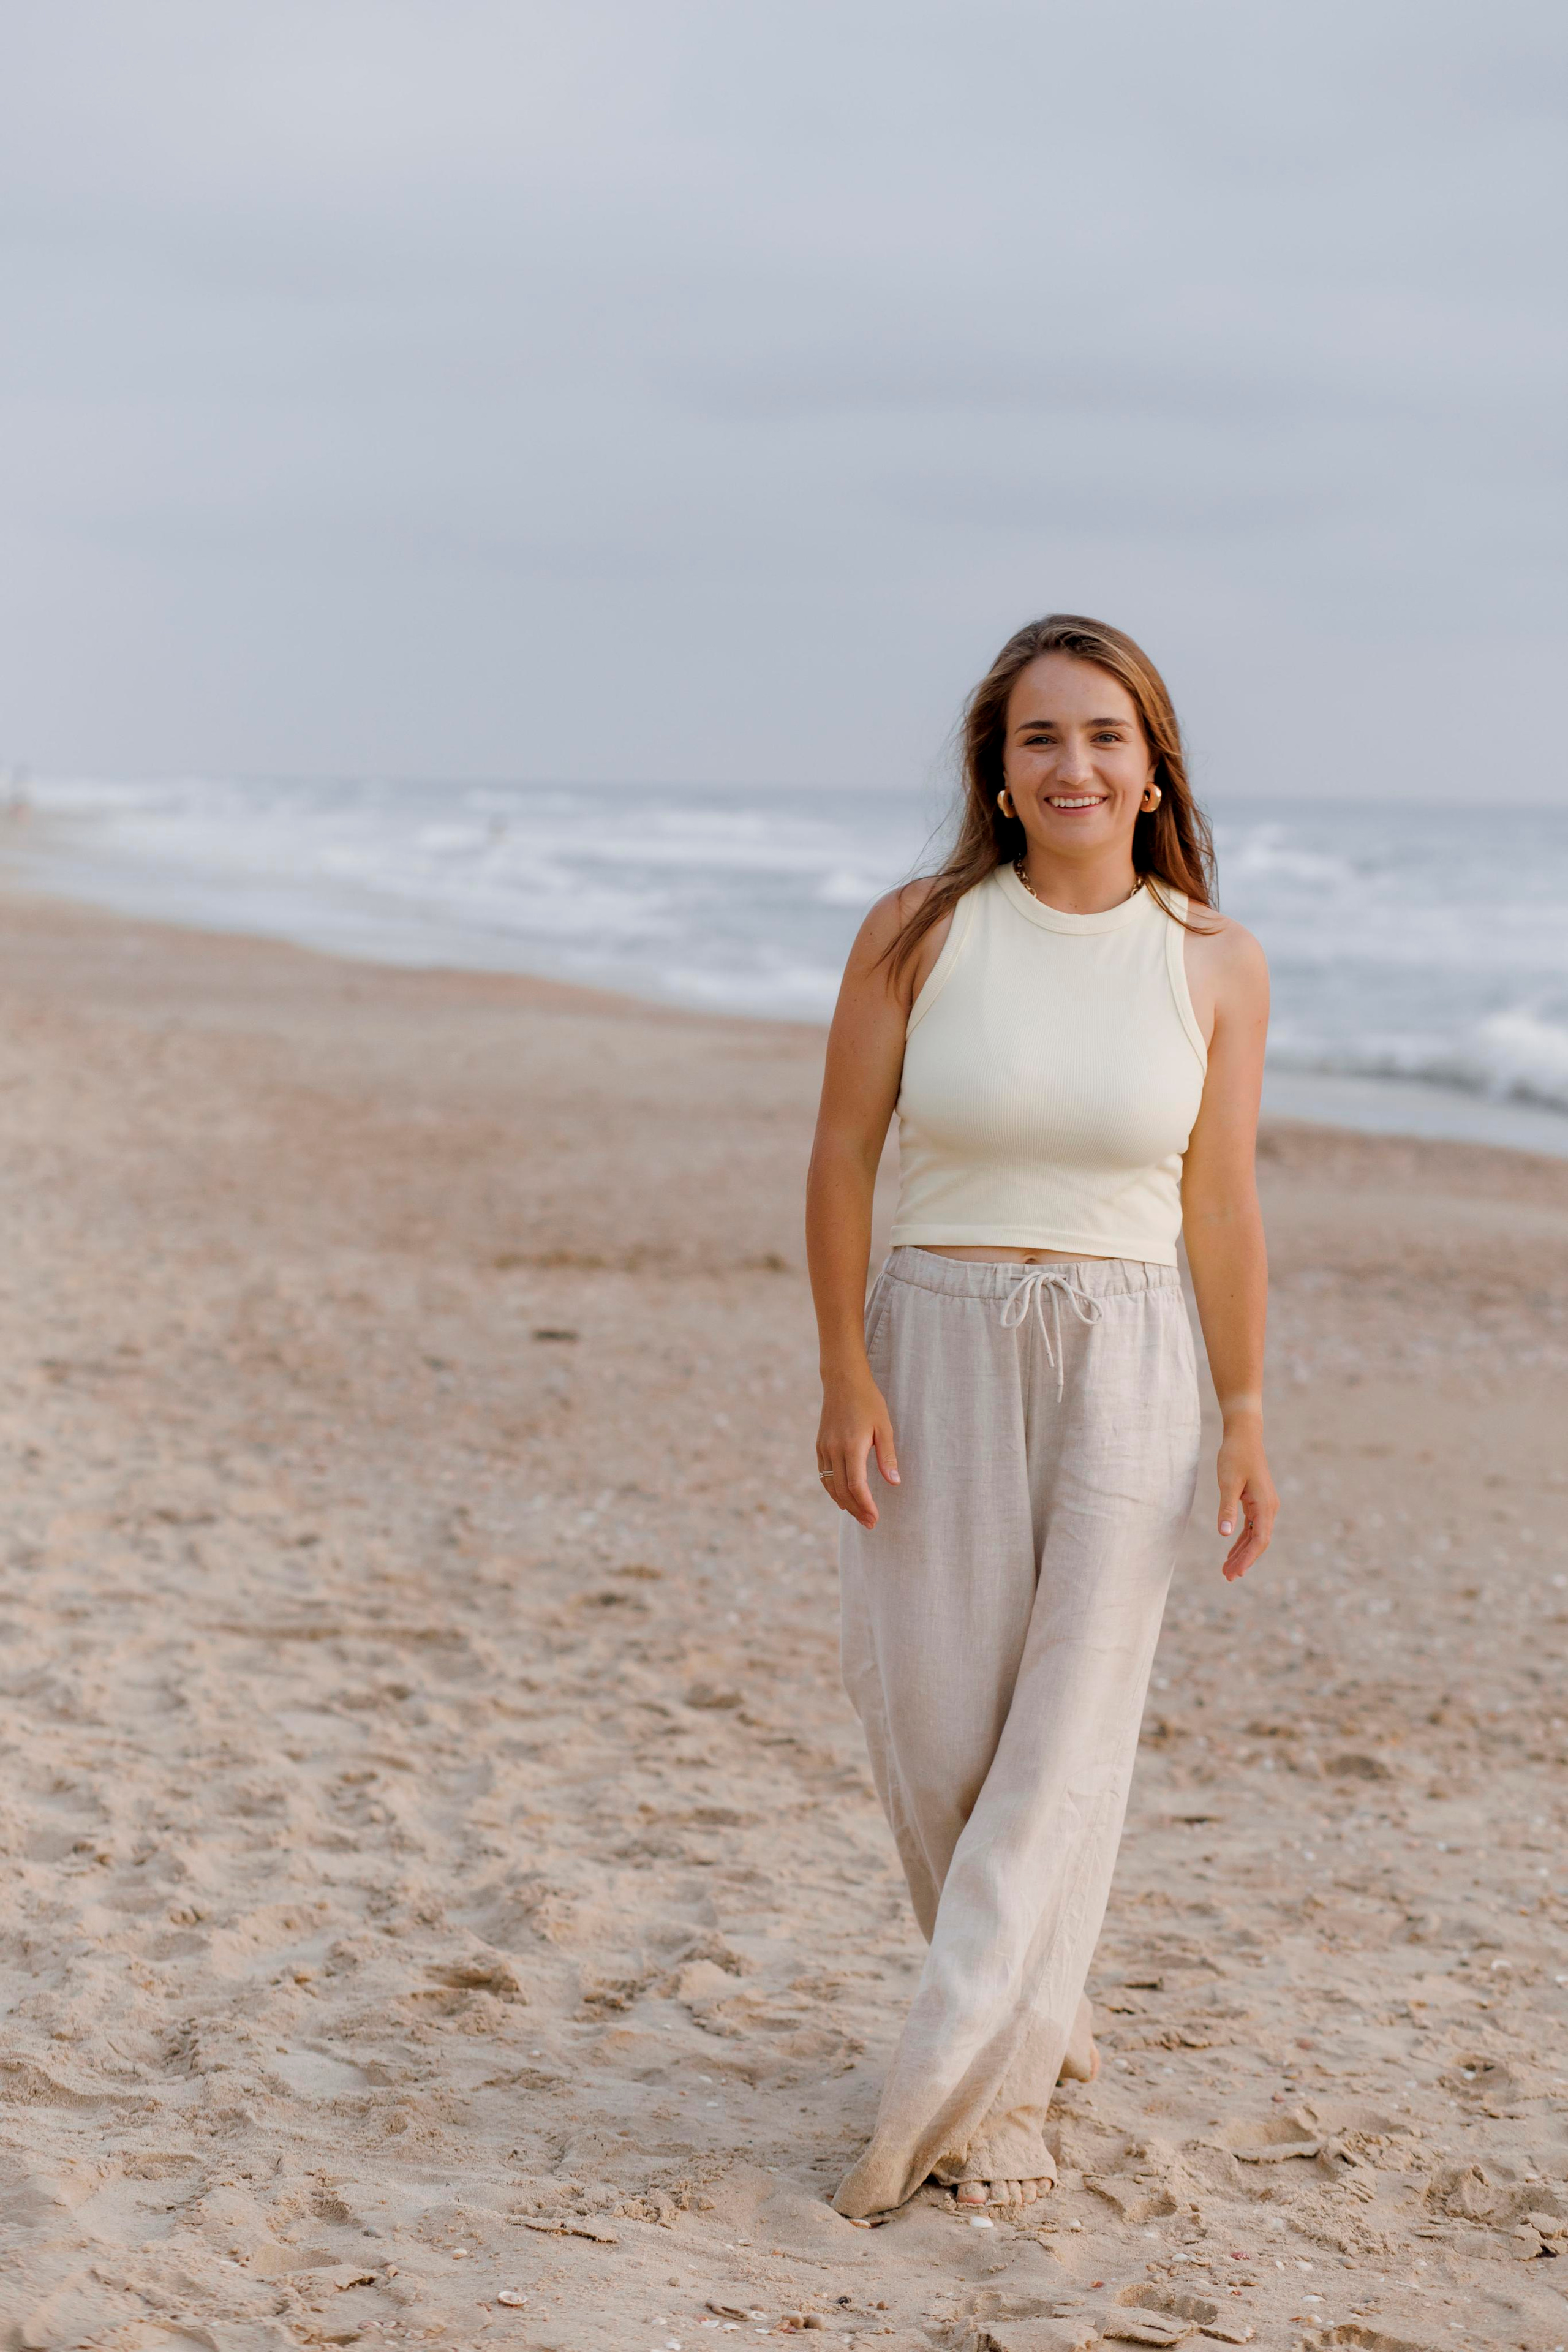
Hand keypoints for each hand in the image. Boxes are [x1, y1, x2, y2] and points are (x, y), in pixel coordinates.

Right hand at [816, 1372, 899, 1529]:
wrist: (842, 1381)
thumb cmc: (868, 1401)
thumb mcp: (885, 1427)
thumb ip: (887, 1457)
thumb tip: (895, 1483)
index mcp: (852, 1446)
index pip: (857, 1485)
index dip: (865, 1505)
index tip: (875, 1518)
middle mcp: (834, 1450)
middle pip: (842, 1490)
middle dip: (856, 1510)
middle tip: (870, 1523)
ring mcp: (824, 1448)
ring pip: (830, 1485)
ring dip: (844, 1503)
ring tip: (859, 1515)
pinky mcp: (820, 1446)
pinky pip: (823, 1475)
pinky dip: (832, 1490)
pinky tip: (842, 1499)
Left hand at [1216, 1419, 1276, 1581]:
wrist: (1244, 1435)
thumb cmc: (1235, 1456)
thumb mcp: (1227, 1483)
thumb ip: (1226, 1509)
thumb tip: (1225, 1535)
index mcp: (1265, 1505)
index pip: (1259, 1540)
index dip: (1247, 1558)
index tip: (1235, 1573)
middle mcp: (1269, 1508)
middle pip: (1258, 1542)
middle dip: (1244, 1560)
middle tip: (1227, 1577)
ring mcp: (1265, 1505)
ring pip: (1255, 1536)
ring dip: (1242, 1553)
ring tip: (1227, 1569)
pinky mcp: (1258, 1501)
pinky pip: (1251, 1526)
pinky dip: (1242, 1540)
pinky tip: (1231, 1550)